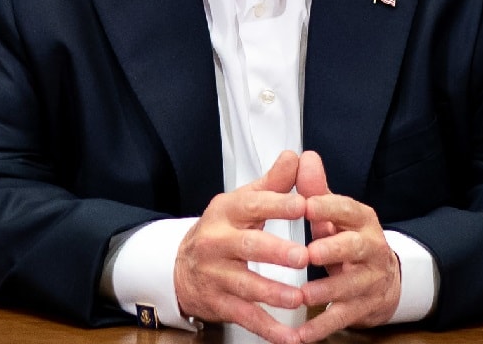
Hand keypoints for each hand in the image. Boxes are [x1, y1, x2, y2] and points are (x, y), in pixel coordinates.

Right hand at [174, 150, 308, 343]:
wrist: (180, 267)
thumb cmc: (222, 230)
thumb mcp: (243, 202)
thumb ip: (273, 183)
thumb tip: (297, 157)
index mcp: (227, 212)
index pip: (253, 205)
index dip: (277, 205)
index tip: (303, 206)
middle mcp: (218, 242)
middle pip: (247, 246)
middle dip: (275, 253)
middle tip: (303, 256)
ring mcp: (216, 275)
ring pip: (246, 286)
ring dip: (274, 294)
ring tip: (299, 298)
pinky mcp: (219, 303)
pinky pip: (246, 317)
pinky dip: (269, 329)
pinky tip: (290, 337)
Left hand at [296, 151, 400, 342]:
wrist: (383, 280)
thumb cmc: (348, 241)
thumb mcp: (334, 214)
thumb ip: (317, 189)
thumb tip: (303, 157)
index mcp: (360, 220)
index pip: (347, 208)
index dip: (327, 207)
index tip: (305, 205)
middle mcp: (370, 248)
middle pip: (356, 247)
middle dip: (333, 249)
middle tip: (309, 252)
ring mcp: (369, 280)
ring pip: (350, 286)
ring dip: (326, 291)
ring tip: (302, 296)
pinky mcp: (364, 307)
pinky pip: (342, 317)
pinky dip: (321, 327)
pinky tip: (299, 335)